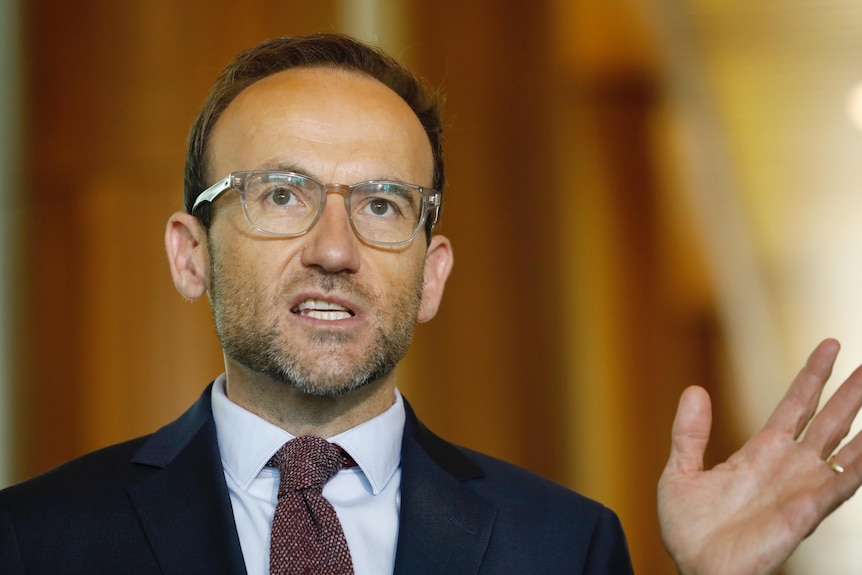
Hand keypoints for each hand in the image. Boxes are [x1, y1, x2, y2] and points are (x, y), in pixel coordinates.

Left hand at [658, 339, 861, 574]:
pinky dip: (859, 463)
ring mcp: (800, 488)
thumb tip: (694, 390)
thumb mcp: (681, 471)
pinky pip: (841, 484)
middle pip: (827, 419)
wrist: (694, 569)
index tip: (829, 346)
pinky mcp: (805, 512)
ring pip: (843, 446)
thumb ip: (689, 433)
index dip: (813, 377)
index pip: (795, 405)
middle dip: (849, 391)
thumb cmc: (689, 529)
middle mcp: (788, 466)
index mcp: (760, 452)